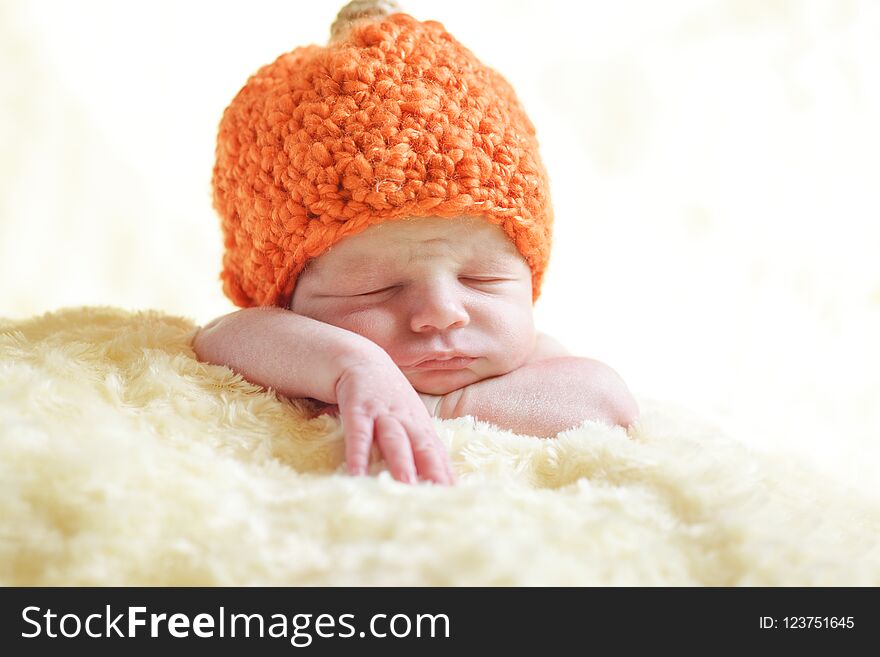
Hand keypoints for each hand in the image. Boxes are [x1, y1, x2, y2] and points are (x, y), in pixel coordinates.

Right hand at [334, 357, 455, 485]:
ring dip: (401, 461)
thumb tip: (428, 474)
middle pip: (423, 446)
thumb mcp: (405, 413)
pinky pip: (359, 433)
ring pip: (394, 438)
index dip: (446, 472)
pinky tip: (356, 473)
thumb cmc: (384, 392)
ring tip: (406, 484)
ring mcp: (382, 412)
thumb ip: (415, 439)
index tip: (454, 495)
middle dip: (433, 470)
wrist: (357, 356)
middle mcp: (406, 418)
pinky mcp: (357, 408)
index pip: (436, 451)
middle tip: (441, 494)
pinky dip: (358, 453)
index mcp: (419, 422)